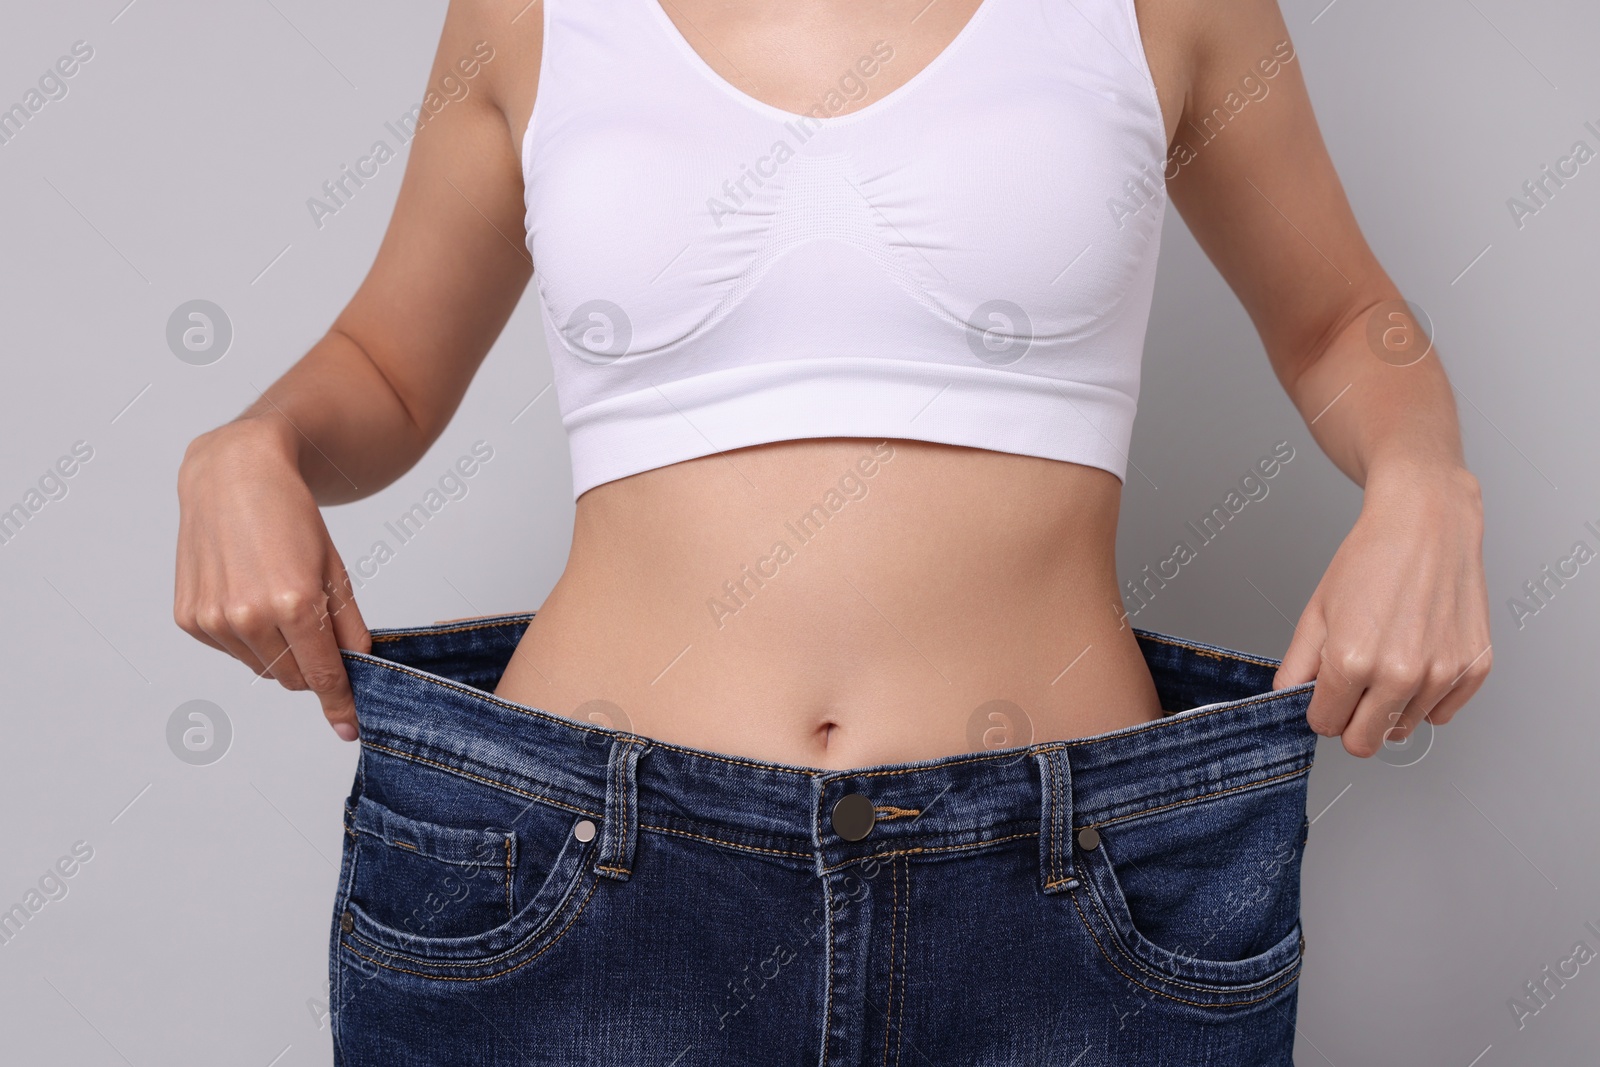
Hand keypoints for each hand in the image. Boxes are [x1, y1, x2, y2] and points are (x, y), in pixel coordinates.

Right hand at [173, 419, 371, 740]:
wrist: (233, 476)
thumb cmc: (292, 518)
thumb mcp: (336, 571)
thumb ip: (349, 630)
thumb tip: (360, 675)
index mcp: (292, 604)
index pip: (322, 675)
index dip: (340, 701)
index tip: (350, 724)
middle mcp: (247, 617)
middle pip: (293, 678)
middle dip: (313, 667)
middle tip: (318, 632)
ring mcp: (212, 620)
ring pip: (262, 668)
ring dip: (280, 651)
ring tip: (280, 601)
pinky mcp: (189, 619)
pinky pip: (232, 651)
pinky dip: (248, 637)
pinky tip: (249, 595)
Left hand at [1273, 462, 1491, 757]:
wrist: (1426, 524)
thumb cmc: (1372, 559)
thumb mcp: (1317, 611)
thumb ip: (1297, 665)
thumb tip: (1290, 698)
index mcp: (1353, 662)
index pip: (1326, 725)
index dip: (1322, 709)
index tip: (1327, 693)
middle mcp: (1400, 674)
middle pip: (1365, 742)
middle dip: (1352, 721)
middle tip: (1354, 687)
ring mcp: (1442, 674)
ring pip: (1404, 730)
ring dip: (1391, 706)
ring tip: (1390, 659)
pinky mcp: (1475, 668)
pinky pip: (1442, 713)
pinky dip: (1427, 697)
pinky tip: (1419, 657)